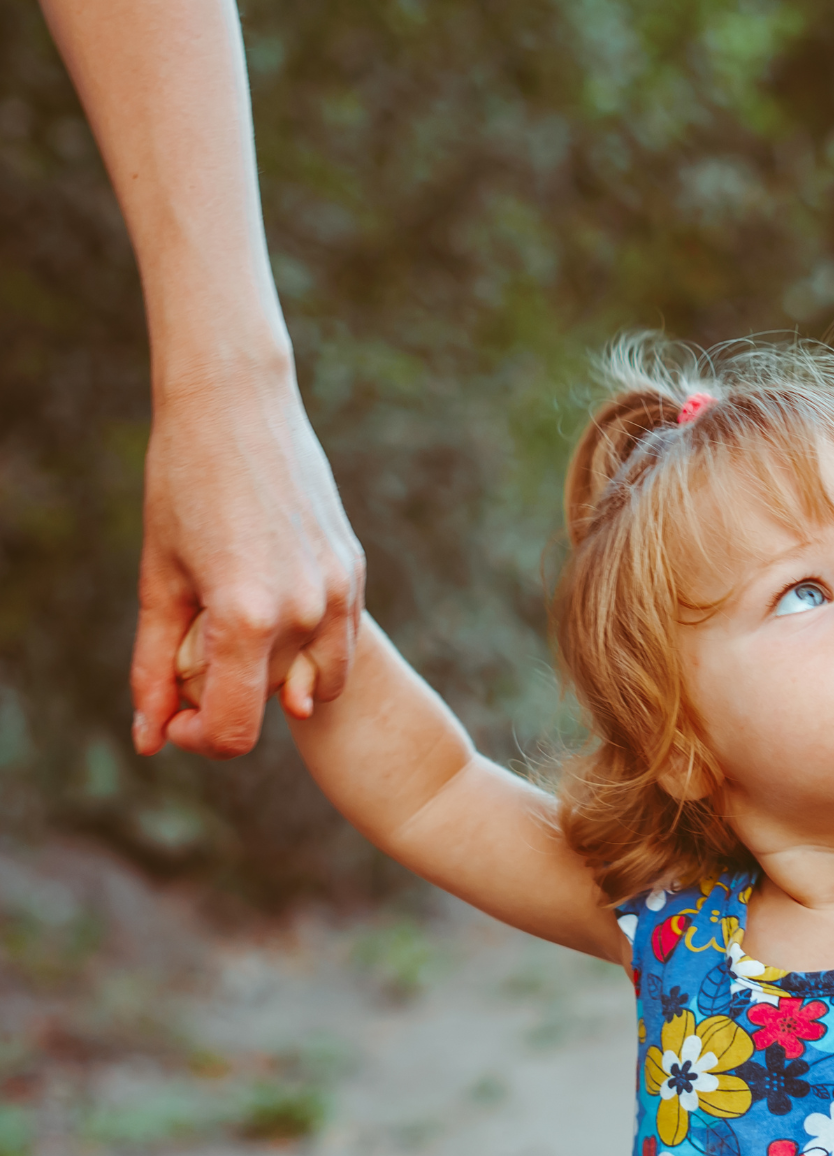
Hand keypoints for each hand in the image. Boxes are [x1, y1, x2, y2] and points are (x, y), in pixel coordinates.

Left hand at [131, 358, 364, 758]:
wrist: (237, 407)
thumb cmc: (183, 486)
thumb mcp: (158, 582)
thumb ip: (154, 667)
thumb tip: (149, 740)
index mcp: (246, 617)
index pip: (235, 728)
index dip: (200, 738)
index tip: (177, 719)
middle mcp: (303, 612)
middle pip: (271, 705)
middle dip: (232, 695)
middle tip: (196, 650)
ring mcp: (339, 592)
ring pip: (317, 683)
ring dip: (279, 678)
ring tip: (240, 632)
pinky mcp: (355, 571)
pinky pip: (339, 642)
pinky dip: (306, 645)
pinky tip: (269, 599)